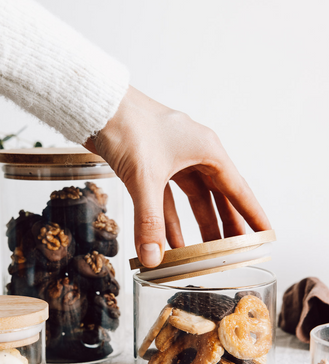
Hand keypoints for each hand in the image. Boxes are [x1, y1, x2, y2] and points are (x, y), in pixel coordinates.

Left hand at [84, 86, 270, 267]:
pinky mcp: (152, 164)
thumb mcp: (144, 177)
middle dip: (225, 225)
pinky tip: (168, 240)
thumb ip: (149, 221)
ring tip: (206, 252)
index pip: (237, 189)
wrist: (96, 104)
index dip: (252, 214)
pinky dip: (168, 219)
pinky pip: (167, 198)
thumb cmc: (127, 126)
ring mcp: (173, 159)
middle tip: (236, 251)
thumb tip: (153, 258)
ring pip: (193, 199)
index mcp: (206, 149)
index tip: (266, 233)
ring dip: (196, 226)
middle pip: (217, 196)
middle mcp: (194, 153)